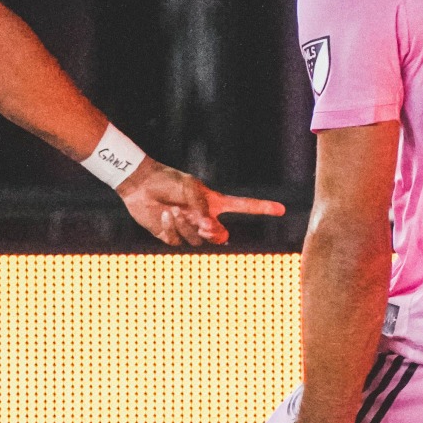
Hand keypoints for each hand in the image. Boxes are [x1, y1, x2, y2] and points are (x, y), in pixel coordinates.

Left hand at [118, 159, 285, 245]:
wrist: (141, 184)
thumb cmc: (168, 181)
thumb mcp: (191, 189)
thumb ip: (203, 208)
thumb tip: (209, 229)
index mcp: (214, 203)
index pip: (243, 207)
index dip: (262, 208)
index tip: (281, 209)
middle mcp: (203, 218)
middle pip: (221, 236)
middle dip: (214, 233)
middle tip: (203, 224)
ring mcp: (188, 228)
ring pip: (197, 240)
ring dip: (187, 227)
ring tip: (174, 211)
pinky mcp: (171, 235)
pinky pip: (179, 241)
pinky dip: (172, 228)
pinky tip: (165, 215)